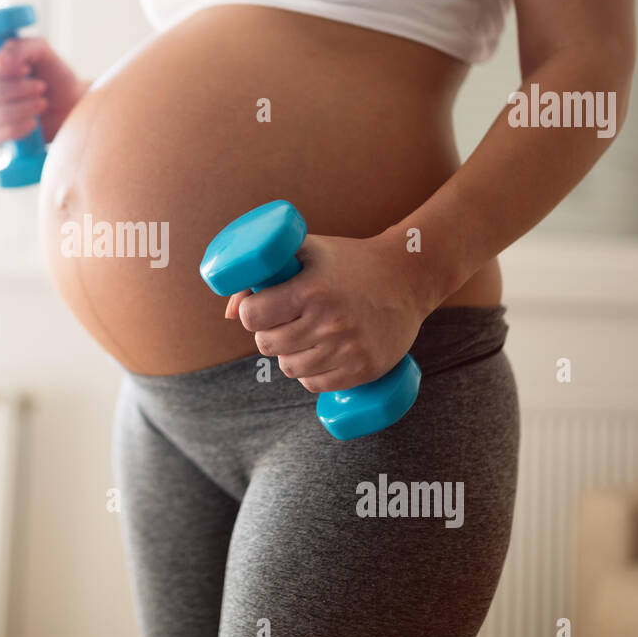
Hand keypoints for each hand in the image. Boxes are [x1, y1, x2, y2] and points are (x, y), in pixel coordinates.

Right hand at [0, 37, 88, 144]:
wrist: (72, 104)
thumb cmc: (54, 75)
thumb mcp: (40, 51)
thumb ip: (19, 48)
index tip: (26, 69)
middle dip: (17, 90)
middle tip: (42, 87)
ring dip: (21, 108)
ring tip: (43, 103)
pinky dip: (18, 127)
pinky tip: (34, 122)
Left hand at [224, 232, 434, 392]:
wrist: (409, 276)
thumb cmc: (349, 261)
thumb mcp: (307, 252)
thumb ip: (264, 273)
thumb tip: (228, 313)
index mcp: (312, 290)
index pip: (253, 316)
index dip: (250, 312)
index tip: (259, 308)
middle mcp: (329, 322)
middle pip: (267, 344)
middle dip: (267, 332)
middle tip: (282, 321)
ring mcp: (348, 349)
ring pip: (289, 368)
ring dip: (288, 355)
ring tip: (302, 335)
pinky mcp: (363, 369)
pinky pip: (315, 384)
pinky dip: (309, 373)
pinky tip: (318, 354)